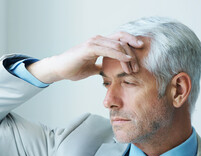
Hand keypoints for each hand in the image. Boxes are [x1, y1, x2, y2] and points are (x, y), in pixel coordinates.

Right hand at [27, 32, 143, 83]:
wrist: (59, 70)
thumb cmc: (73, 68)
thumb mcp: (92, 69)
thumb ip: (102, 67)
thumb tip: (109, 72)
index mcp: (100, 44)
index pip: (119, 40)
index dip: (131, 45)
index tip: (140, 54)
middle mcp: (98, 40)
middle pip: (121, 38)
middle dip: (133, 48)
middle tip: (140, 62)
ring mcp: (93, 42)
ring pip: (117, 43)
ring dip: (127, 54)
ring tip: (135, 65)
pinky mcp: (89, 48)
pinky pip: (108, 49)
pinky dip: (118, 54)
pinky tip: (126, 60)